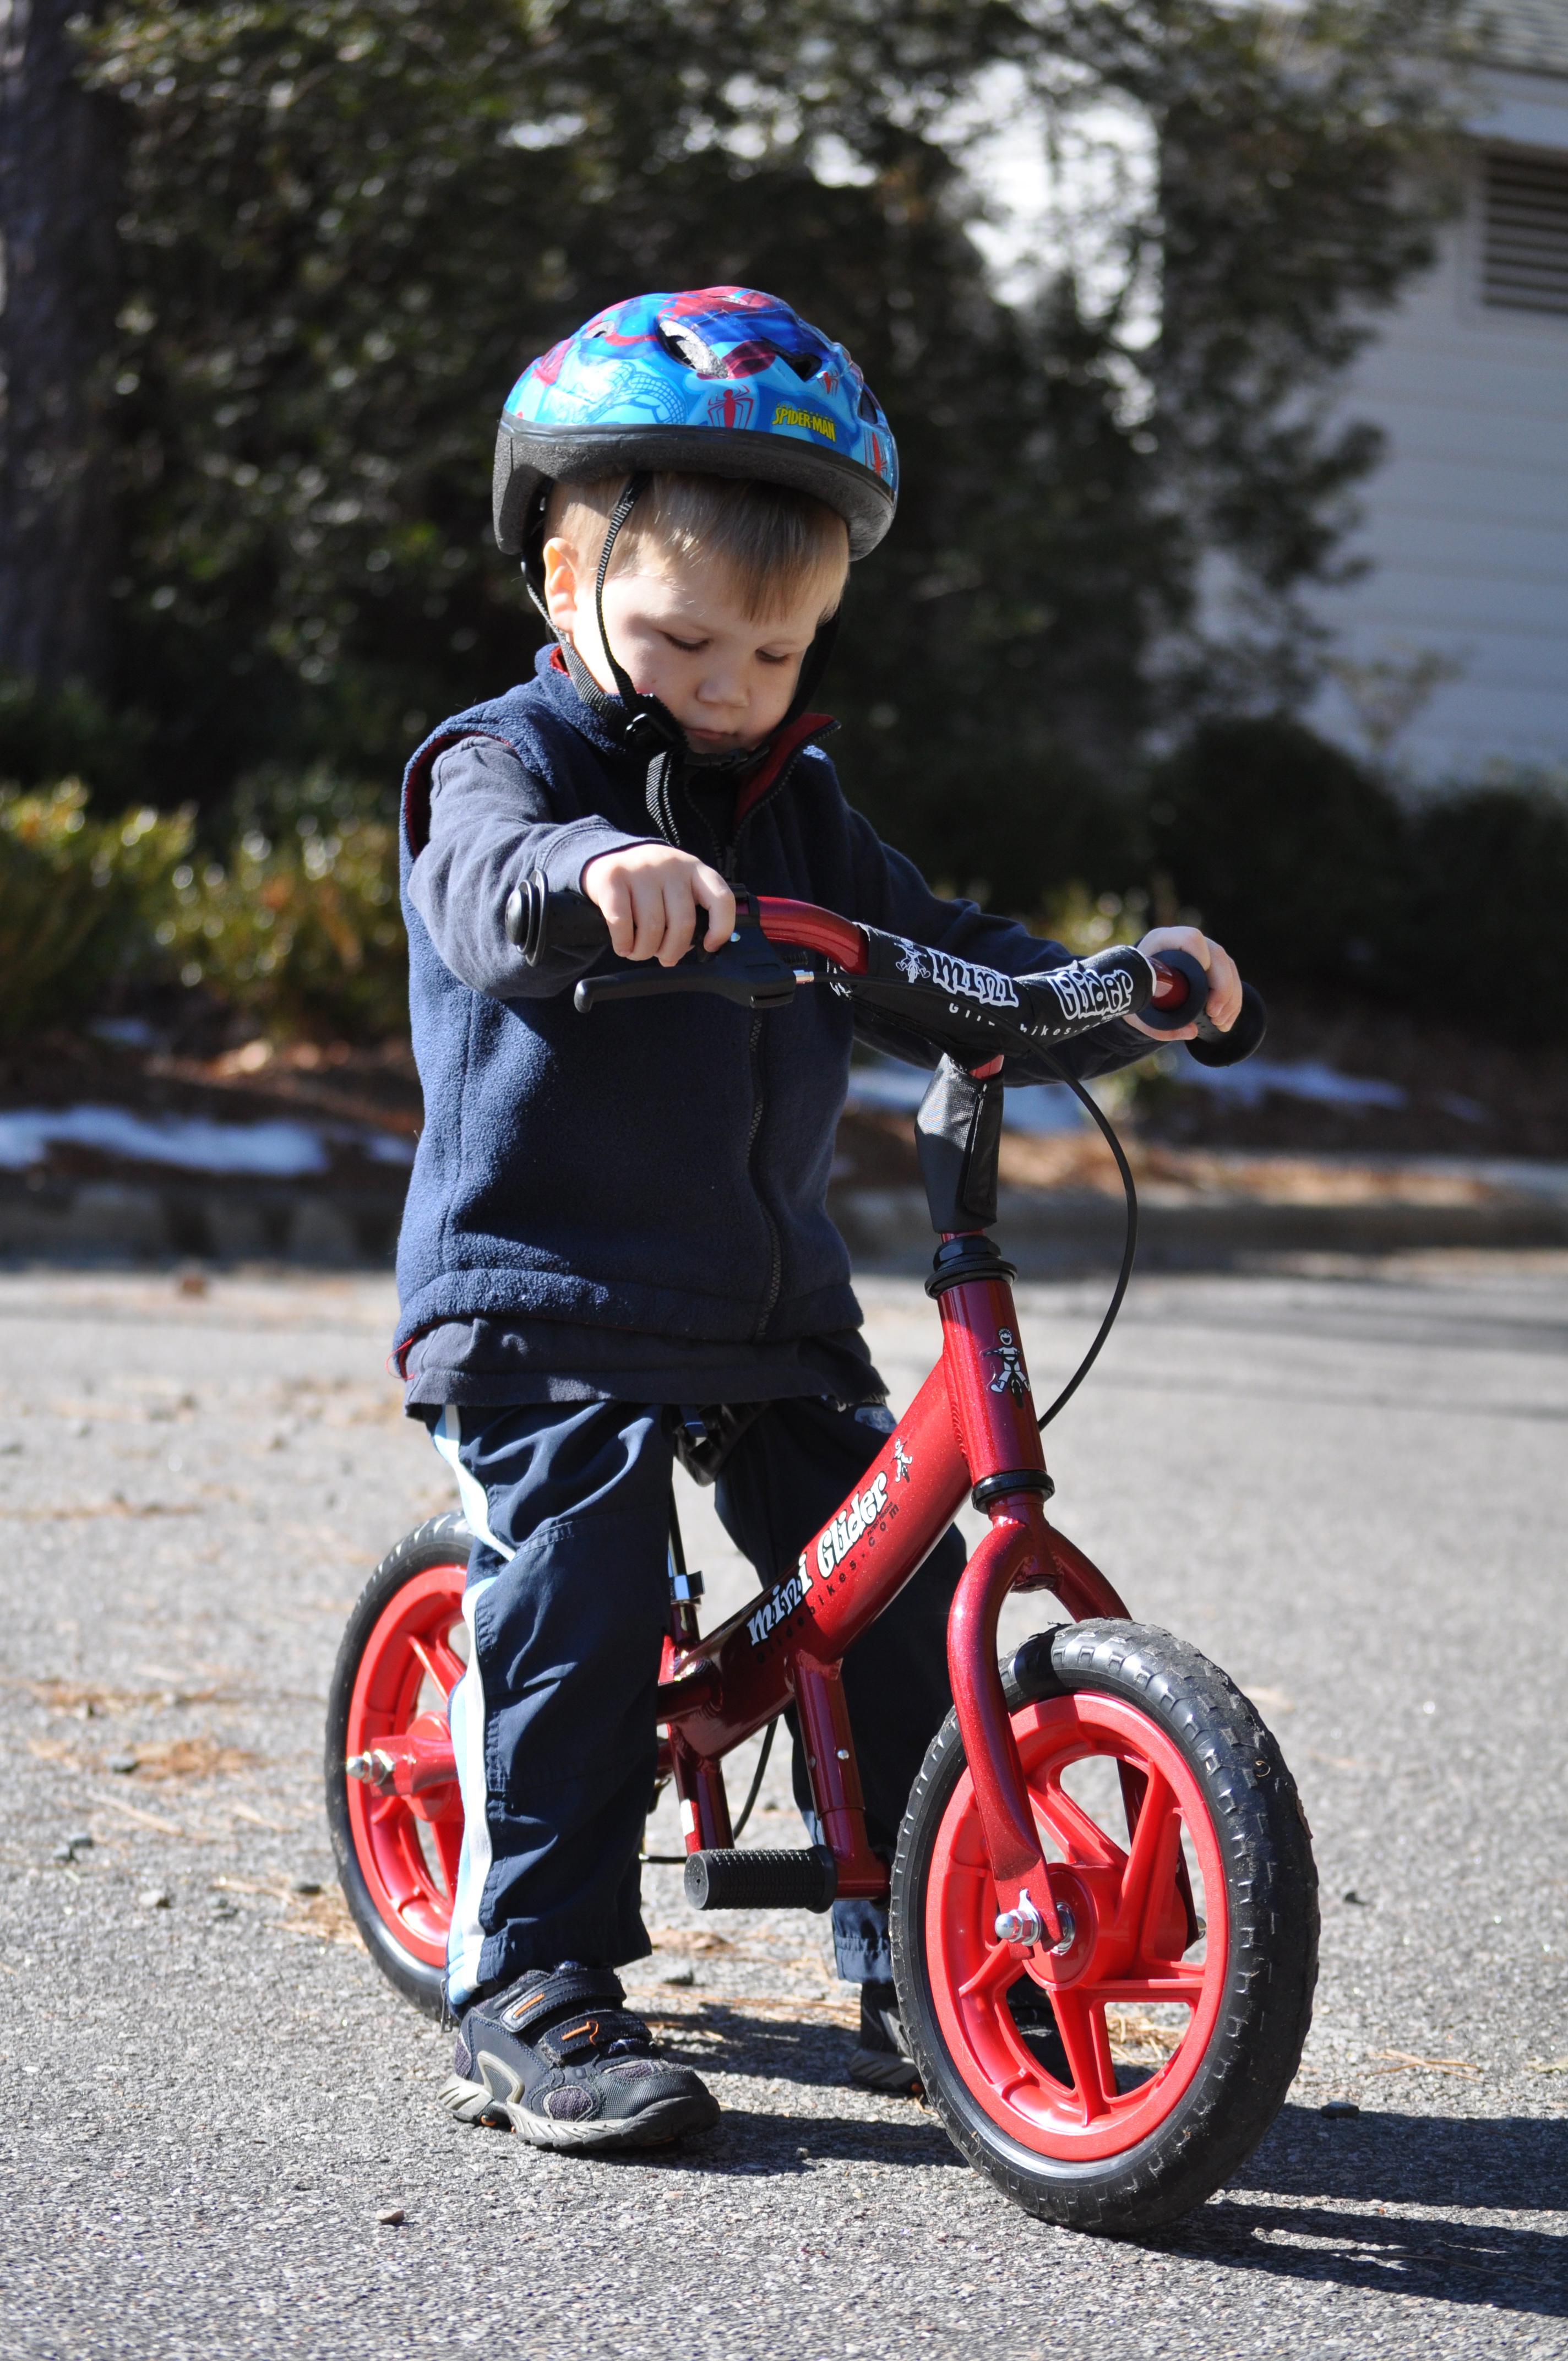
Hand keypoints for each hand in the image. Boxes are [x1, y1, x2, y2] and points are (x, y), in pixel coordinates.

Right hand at [581, 843, 735, 966]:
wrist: (607, 859)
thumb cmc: (648, 884)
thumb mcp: (676, 887)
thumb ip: (689, 909)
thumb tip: (697, 945)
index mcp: (694, 870)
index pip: (721, 899)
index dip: (721, 928)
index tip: (709, 945)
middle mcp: (671, 866)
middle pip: (683, 921)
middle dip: (673, 950)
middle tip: (664, 958)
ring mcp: (641, 869)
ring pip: (652, 926)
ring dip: (645, 951)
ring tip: (639, 952)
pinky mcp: (613, 876)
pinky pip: (621, 922)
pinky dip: (623, 943)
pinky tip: (623, 947)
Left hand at [1128, 925, 1241, 1040]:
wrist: (1133, 984)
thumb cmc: (1134, 991)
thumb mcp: (1138, 1009)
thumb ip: (1157, 1024)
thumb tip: (1191, 1031)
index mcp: (1162, 942)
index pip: (1190, 939)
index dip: (1201, 959)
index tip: (1202, 989)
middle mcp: (1185, 943)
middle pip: (1217, 954)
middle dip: (1222, 987)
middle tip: (1214, 1014)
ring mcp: (1202, 952)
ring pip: (1228, 967)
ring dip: (1231, 997)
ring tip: (1220, 1023)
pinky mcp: (1212, 966)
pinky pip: (1232, 978)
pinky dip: (1233, 1001)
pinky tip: (1225, 1021)